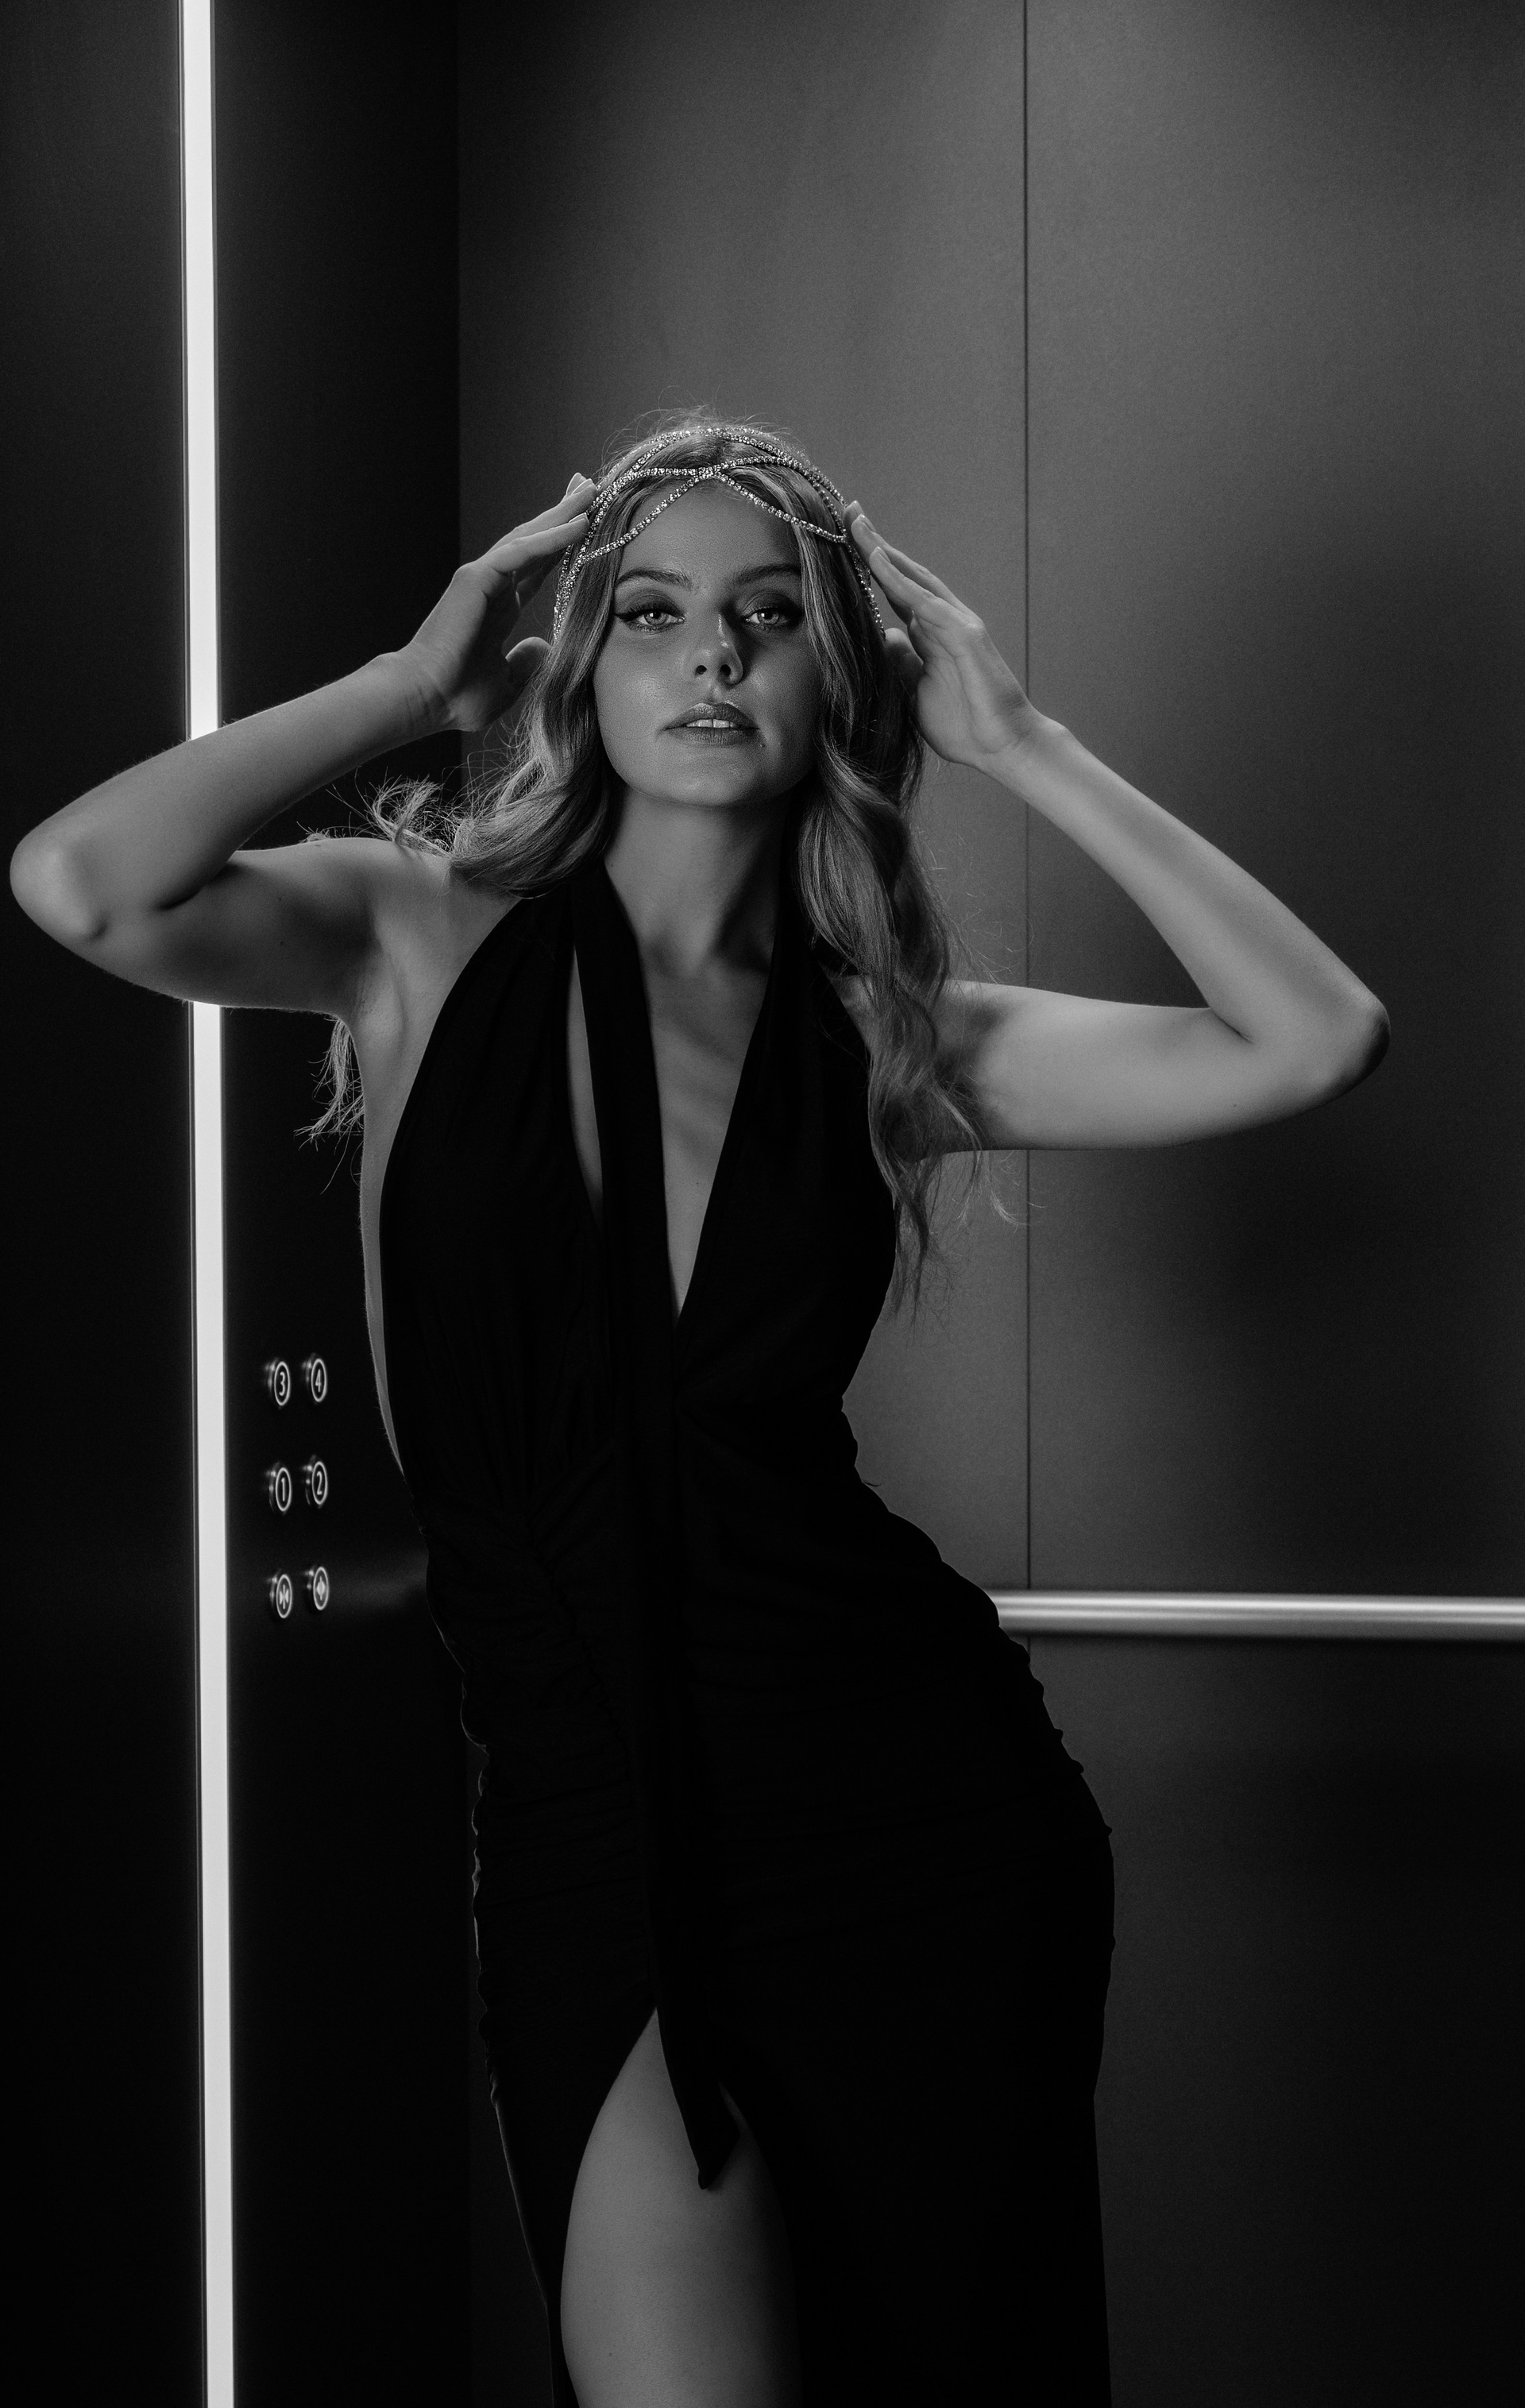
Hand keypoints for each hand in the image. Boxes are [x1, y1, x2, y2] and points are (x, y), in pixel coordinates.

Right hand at [395, 474, 595, 734]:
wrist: (425, 700)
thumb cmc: (456, 698)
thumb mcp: (506, 684)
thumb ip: (526, 664)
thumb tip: (545, 648)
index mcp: (500, 606)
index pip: (538, 566)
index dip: (562, 543)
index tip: (587, 522)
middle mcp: (492, 585)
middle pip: (536, 540)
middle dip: (562, 511)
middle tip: (590, 486)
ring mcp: (483, 577)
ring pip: (530, 537)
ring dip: (561, 513)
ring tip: (590, 490)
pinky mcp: (478, 578)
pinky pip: (522, 551)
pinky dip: (551, 538)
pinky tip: (578, 524)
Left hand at [847, 507, 1036, 771]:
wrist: (1004, 747)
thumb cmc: (965, 725)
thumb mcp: (913, 694)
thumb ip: (898, 665)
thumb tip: (880, 640)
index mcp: (931, 635)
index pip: (895, 592)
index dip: (870, 568)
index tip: (842, 542)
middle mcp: (944, 621)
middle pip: (903, 574)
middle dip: (874, 544)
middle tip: (847, 512)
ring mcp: (957, 623)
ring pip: (912, 578)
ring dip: (882, 550)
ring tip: (856, 523)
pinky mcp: (965, 634)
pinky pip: (926, 600)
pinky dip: (900, 578)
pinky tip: (876, 558)